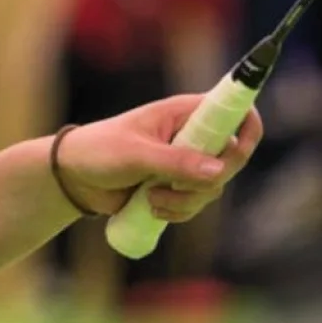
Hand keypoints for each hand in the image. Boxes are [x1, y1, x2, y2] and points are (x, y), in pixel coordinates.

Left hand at [53, 94, 262, 220]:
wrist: (74, 177)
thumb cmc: (100, 150)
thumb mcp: (136, 154)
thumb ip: (176, 162)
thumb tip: (219, 172)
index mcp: (185, 113)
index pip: (234, 110)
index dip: (247, 127)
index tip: (236, 151)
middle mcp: (193, 135)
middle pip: (231, 159)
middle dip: (208, 181)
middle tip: (176, 186)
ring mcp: (187, 162)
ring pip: (213, 187)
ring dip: (186, 201)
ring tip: (151, 198)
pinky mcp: (178, 186)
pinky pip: (196, 204)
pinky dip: (180, 212)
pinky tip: (152, 209)